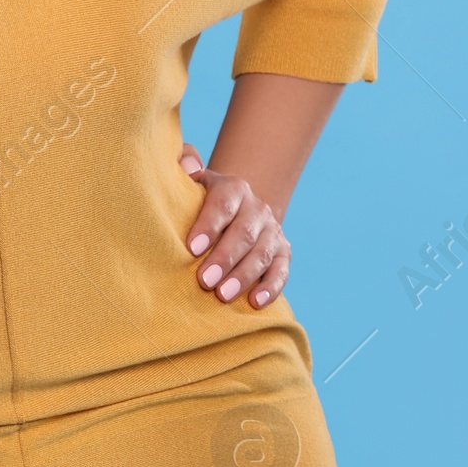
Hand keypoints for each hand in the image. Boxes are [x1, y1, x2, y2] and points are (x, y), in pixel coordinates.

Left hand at [179, 142, 290, 308]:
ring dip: (243, 276)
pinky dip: (271, 287)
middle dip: (224, 258)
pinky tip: (256, 302)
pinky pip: (281, 271)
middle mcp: (257, 209)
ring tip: (222, 295)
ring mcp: (272, 232)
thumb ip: (184, 164)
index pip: (223, 204)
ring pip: (261, 254)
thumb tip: (189, 166)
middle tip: (204, 281)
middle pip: (243, 233)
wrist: (234, 213)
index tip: (191, 248)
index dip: (208, 225)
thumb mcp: (191, 181)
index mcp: (233, 188)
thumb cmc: (198, 201)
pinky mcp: (283, 254)